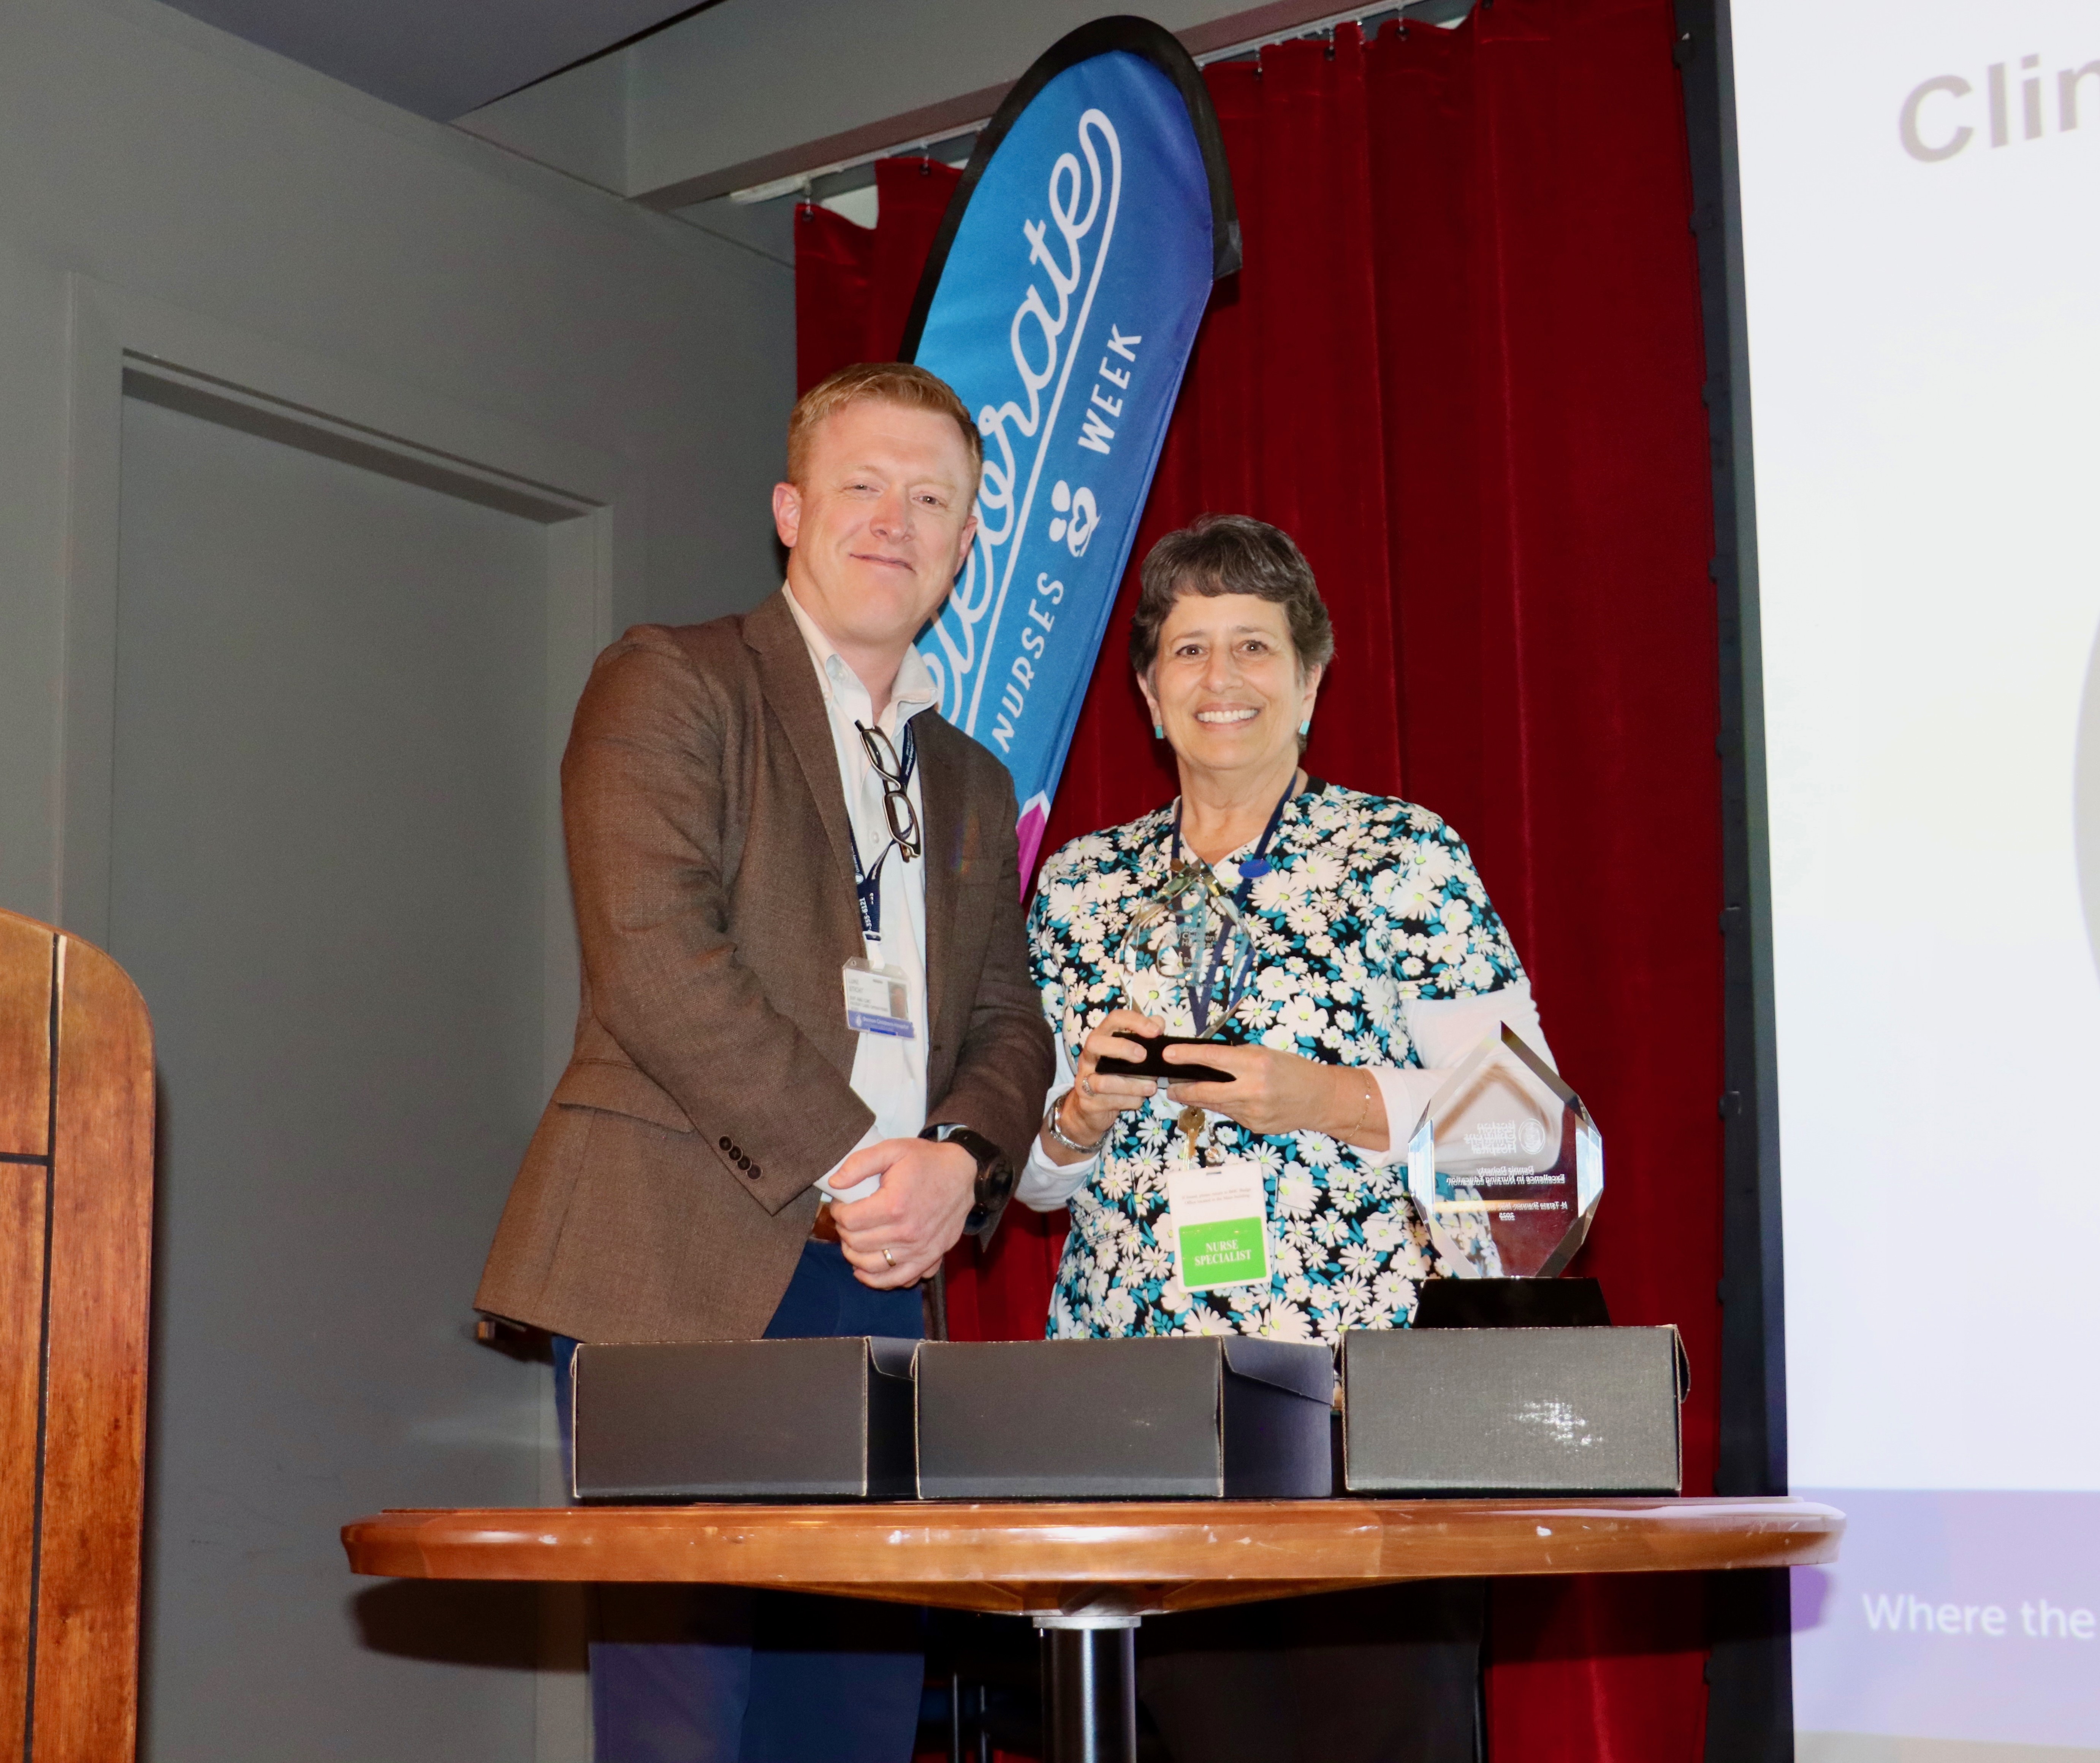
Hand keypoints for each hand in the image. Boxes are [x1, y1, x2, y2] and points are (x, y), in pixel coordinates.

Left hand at [828, 1137, 976, 1287]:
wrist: (964, 1173)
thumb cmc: (926, 1161)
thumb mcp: (892, 1149)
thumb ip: (859, 1163)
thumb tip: (834, 1183)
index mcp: (894, 1205)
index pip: (849, 1221)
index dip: (838, 1211)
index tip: (841, 1204)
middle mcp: (906, 1233)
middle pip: (856, 1244)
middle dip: (844, 1231)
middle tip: (849, 1219)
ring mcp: (919, 1250)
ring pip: (871, 1267)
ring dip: (855, 1256)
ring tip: (854, 1241)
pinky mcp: (930, 1258)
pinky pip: (898, 1279)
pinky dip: (878, 1279)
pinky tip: (867, 1268)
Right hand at [1046, 1009, 1166, 1160]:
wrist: (1092, 1110)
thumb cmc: (1116, 1076)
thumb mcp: (1130, 1056)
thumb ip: (1145, 1038)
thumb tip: (1159, 1023)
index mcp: (1101, 1039)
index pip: (1113, 1019)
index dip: (1134, 1021)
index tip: (1156, 1031)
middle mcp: (1089, 1057)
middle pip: (1095, 1043)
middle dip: (1122, 1048)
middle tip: (1143, 1056)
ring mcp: (1084, 1080)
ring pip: (1103, 1081)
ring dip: (1131, 1084)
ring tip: (1151, 1087)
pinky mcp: (1088, 1103)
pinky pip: (1108, 1101)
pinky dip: (1128, 1101)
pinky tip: (1140, 1100)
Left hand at [1162, 1043, 1385, 1147]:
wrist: (1320, 1099)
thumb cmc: (1292, 1070)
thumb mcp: (1264, 1054)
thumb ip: (1236, 1058)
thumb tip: (1205, 1061)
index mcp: (1255, 1064)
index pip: (1212, 1058)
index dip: (1186, 1057)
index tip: (1167, 1055)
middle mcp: (1252, 1089)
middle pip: (1205, 1091)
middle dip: (1182, 1089)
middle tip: (1168, 1086)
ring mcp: (1252, 1112)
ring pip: (1215, 1105)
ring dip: (1201, 1098)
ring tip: (1189, 1091)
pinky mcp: (1254, 1126)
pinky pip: (1231, 1115)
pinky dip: (1226, 1106)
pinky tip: (1228, 1100)